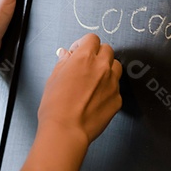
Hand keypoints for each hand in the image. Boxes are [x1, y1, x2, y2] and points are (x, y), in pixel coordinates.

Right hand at [15, 33, 122, 170]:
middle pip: (107, 50)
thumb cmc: (55, 106)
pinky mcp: (117, 99)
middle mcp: (102, 67)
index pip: (92, 39)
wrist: (66, 130)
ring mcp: (112, 83)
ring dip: (107, 69)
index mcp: (84, 58)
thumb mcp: (53, 79)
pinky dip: (108, 89)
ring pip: (116, 67)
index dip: (84, 44)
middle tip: (87, 65)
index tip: (78, 51)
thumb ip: (63, 63)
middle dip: (97, 54)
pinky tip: (96, 98)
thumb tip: (66, 55)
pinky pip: (116, 88)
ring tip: (94, 80)